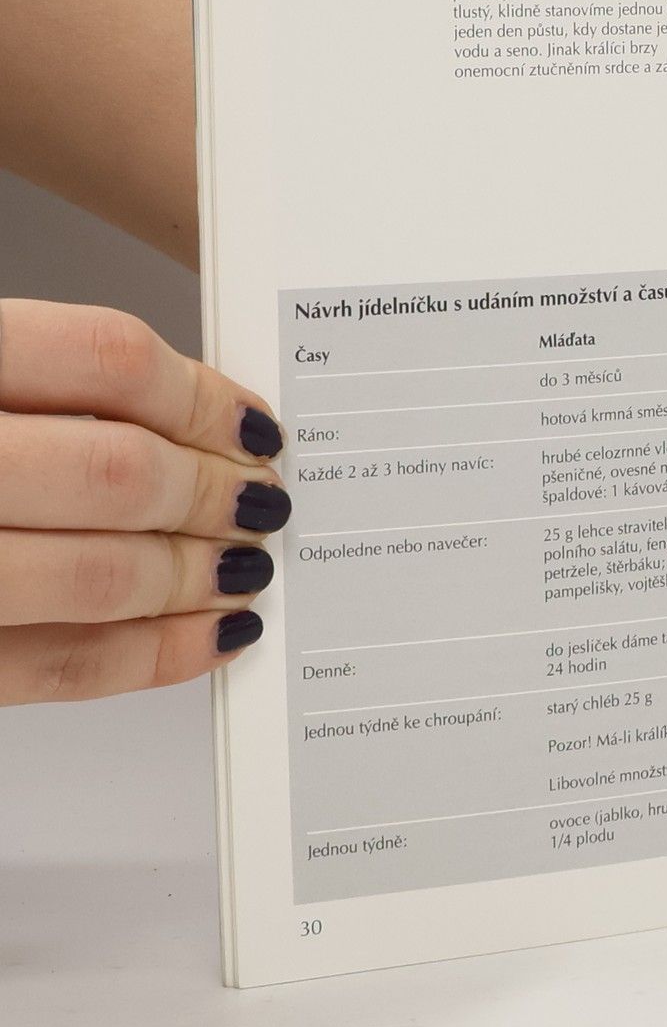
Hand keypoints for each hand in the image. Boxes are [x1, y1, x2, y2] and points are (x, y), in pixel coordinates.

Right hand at [0, 300, 288, 702]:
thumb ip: (41, 383)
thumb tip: (188, 415)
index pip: (106, 358)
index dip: (204, 396)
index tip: (253, 424)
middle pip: (119, 472)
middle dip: (217, 494)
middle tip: (264, 501)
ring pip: (100, 576)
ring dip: (197, 575)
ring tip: (244, 565)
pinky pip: (59, 668)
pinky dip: (154, 656)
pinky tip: (207, 635)